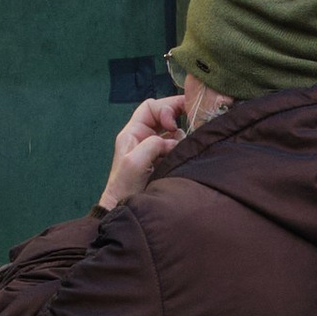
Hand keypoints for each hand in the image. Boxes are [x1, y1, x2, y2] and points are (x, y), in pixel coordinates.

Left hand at [98, 92, 186, 210]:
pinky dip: (183, 146)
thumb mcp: (135, 162)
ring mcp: (154, 149)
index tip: (174, 124)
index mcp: (133, 132)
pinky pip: (177, 145)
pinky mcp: (163, 160)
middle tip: (193, 118)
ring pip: (173, 130)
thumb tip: (172, 140)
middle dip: (178, 113)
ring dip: (182, 135)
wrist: (124, 208)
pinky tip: (184, 154)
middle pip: (164, 114)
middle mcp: (143, 137)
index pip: (150, 107)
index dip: (165, 108)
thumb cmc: (125, 187)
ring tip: (182, 148)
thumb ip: (152, 145)